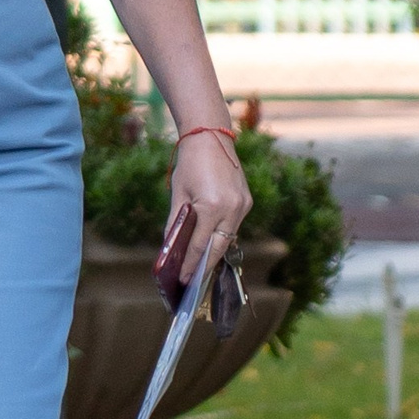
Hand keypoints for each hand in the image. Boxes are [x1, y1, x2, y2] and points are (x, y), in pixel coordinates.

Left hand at [163, 123, 252, 279]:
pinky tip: (211, 244)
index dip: (190, 264)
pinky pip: (233, 225)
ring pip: (228, 237)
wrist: (211, 138)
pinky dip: (222, 235)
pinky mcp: (247, 201)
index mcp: (212, 206)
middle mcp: (232, 208)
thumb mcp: (178, 194)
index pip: (200, 245)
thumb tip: (171, 246)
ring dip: (215, 251)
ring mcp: (243, 205)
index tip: (182, 279)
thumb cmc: (189, 164)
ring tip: (200, 267)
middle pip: (219, 247)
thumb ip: (176, 222)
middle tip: (192, 281)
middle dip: (205, 266)